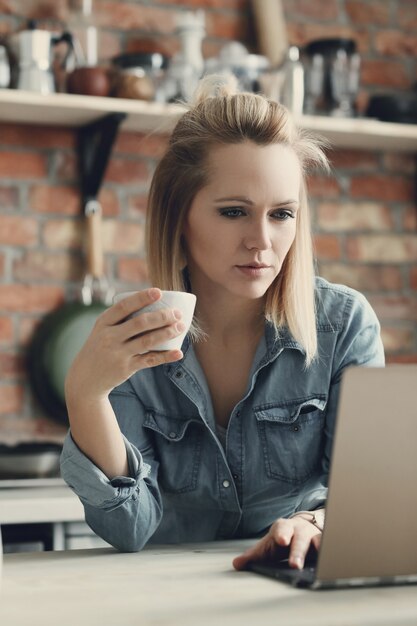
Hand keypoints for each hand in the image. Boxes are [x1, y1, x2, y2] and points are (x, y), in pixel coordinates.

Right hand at [65, 288, 184, 401]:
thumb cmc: (100, 347)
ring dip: (167, 333)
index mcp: (103, 322)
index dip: (142, 298)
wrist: (85, 378)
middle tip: (177, 313)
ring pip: (147, 341)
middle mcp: (109, 337)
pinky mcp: (126, 368)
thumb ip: (121, 319)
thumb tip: (151, 302)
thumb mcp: (102, 330)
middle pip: (140, 323)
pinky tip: (178, 352)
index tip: (158, 292)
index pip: (124, 306)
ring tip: (181, 326)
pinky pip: (149, 360)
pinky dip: (165, 356)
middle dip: (161, 316)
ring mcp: (118, 353)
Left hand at [232, 513, 322, 570]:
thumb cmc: (282, 539)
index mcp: (283, 528)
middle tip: (295, 564)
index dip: (282, 533)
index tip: (281, 540)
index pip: (281, 528)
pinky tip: (333, 559)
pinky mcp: (324, 542)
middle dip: (297, 551)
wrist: (300, 528)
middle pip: (299, 539)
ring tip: (319, 557)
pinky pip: (329, 546)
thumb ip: (253, 555)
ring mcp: (313, 535)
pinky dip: (331, 551)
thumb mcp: (267, 546)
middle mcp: (299, 530)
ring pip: (317, 541)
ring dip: (318, 549)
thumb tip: (237, 564)